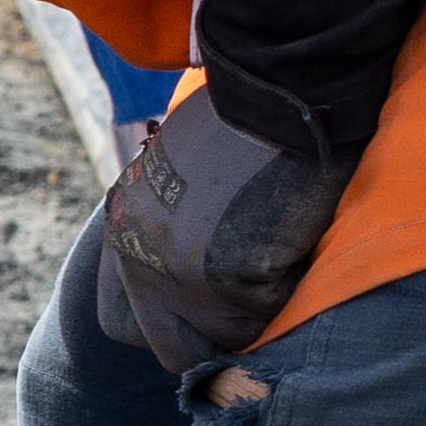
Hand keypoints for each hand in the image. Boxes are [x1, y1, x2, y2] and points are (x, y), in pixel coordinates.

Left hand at [92, 92, 352, 373]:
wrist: (279, 76)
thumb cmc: (248, 115)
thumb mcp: (182, 174)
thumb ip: (175, 228)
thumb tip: (203, 279)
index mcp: (123, 230)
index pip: (120, 321)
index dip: (172, 323)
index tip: (210, 307)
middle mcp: (135, 257)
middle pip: (171, 349)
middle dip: (219, 338)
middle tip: (257, 301)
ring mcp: (176, 271)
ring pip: (231, 339)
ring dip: (266, 311)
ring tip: (286, 254)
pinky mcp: (227, 273)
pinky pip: (274, 313)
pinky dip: (297, 288)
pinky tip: (305, 239)